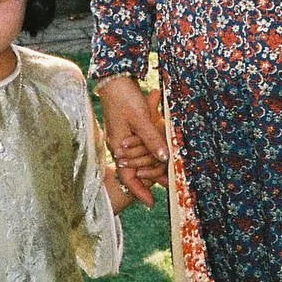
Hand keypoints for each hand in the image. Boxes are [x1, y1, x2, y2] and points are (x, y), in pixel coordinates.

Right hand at [96, 74, 167, 206]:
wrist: (114, 78)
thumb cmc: (125, 97)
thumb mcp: (141, 119)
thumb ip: (152, 139)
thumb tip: (165, 158)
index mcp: (119, 145)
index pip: (128, 176)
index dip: (139, 191)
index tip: (152, 203)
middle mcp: (118, 144)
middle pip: (134, 169)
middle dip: (149, 180)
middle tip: (167, 188)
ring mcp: (121, 137)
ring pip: (138, 158)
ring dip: (151, 166)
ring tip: (166, 175)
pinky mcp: (126, 129)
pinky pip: (138, 147)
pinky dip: (149, 152)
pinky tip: (160, 153)